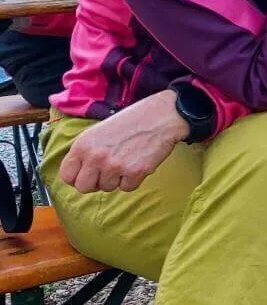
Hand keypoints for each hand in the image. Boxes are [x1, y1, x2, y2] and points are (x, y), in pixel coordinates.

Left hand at [58, 90, 188, 192]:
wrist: (161, 116)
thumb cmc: (132, 121)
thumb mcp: (99, 131)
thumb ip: (86, 151)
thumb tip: (80, 172)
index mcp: (83, 145)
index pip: (66, 175)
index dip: (77, 177)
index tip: (87, 174)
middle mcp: (96, 157)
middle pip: (84, 187)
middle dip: (95, 183)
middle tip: (107, 172)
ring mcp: (115, 166)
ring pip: (107, 188)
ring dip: (116, 179)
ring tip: (126, 161)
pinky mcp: (135, 173)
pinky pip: (127, 188)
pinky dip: (133, 180)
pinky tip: (137, 164)